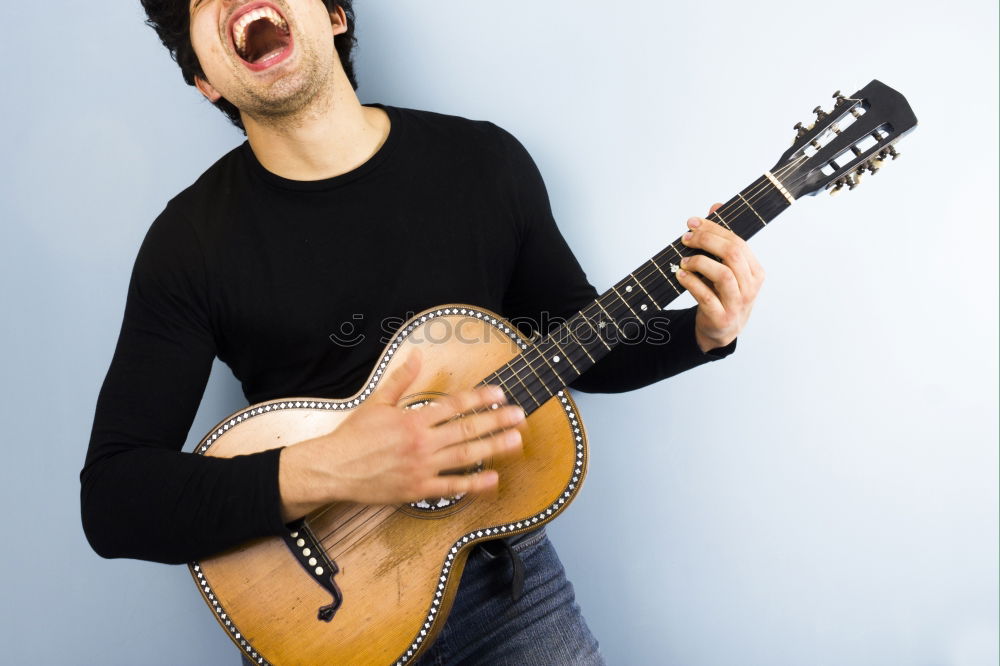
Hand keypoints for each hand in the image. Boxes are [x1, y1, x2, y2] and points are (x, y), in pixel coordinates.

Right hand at [278, 351, 524, 519]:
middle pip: (467, 429)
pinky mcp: (418, 490)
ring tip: (516, 440)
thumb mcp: (377, 402)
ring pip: (465, 456)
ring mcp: (422, 468)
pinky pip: (451, 487)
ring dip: (494, 447)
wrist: (333, 469)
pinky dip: (474, 484)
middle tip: (520, 415)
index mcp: (413, 419)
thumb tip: (417, 355)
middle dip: (496, 421)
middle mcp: (422, 442)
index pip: (455, 405)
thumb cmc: (353, 436)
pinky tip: (493, 478)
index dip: (480, 398)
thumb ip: (401, 379)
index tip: (499, 393)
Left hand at [676, 203, 764, 352]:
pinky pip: (706, 296)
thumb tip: (716, 206)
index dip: (714, 229)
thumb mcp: (726, 267)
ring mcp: (737, 304)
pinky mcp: (721, 318)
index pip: (738, 242)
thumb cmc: (723, 294)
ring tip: (684, 261)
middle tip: (685, 238)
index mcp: (755, 272)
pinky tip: (681, 275)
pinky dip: (691, 283)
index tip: (693, 223)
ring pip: (723, 275)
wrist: (721, 330)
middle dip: (706, 241)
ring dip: (699, 262)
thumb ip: (722, 239)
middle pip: (732, 255)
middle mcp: (750, 287)